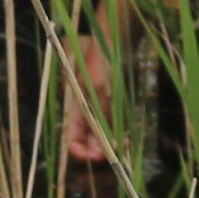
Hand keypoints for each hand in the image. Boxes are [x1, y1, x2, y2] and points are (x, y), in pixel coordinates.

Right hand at [62, 33, 118, 170]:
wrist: (116, 39)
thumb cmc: (102, 59)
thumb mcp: (99, 86)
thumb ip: (100, 111)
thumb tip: (105, 139)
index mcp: (75, 106)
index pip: (71, 136)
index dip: (79, 150)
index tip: (94, 158)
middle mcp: (85, 109)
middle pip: (87, 138)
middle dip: (97, 151)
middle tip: (111, 158)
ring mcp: (99, 106)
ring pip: (102, 134)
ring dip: (110, 144)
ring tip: (123, 149)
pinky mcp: (112, 103)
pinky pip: (114, 124)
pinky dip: (119, 134)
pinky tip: (127, 139)